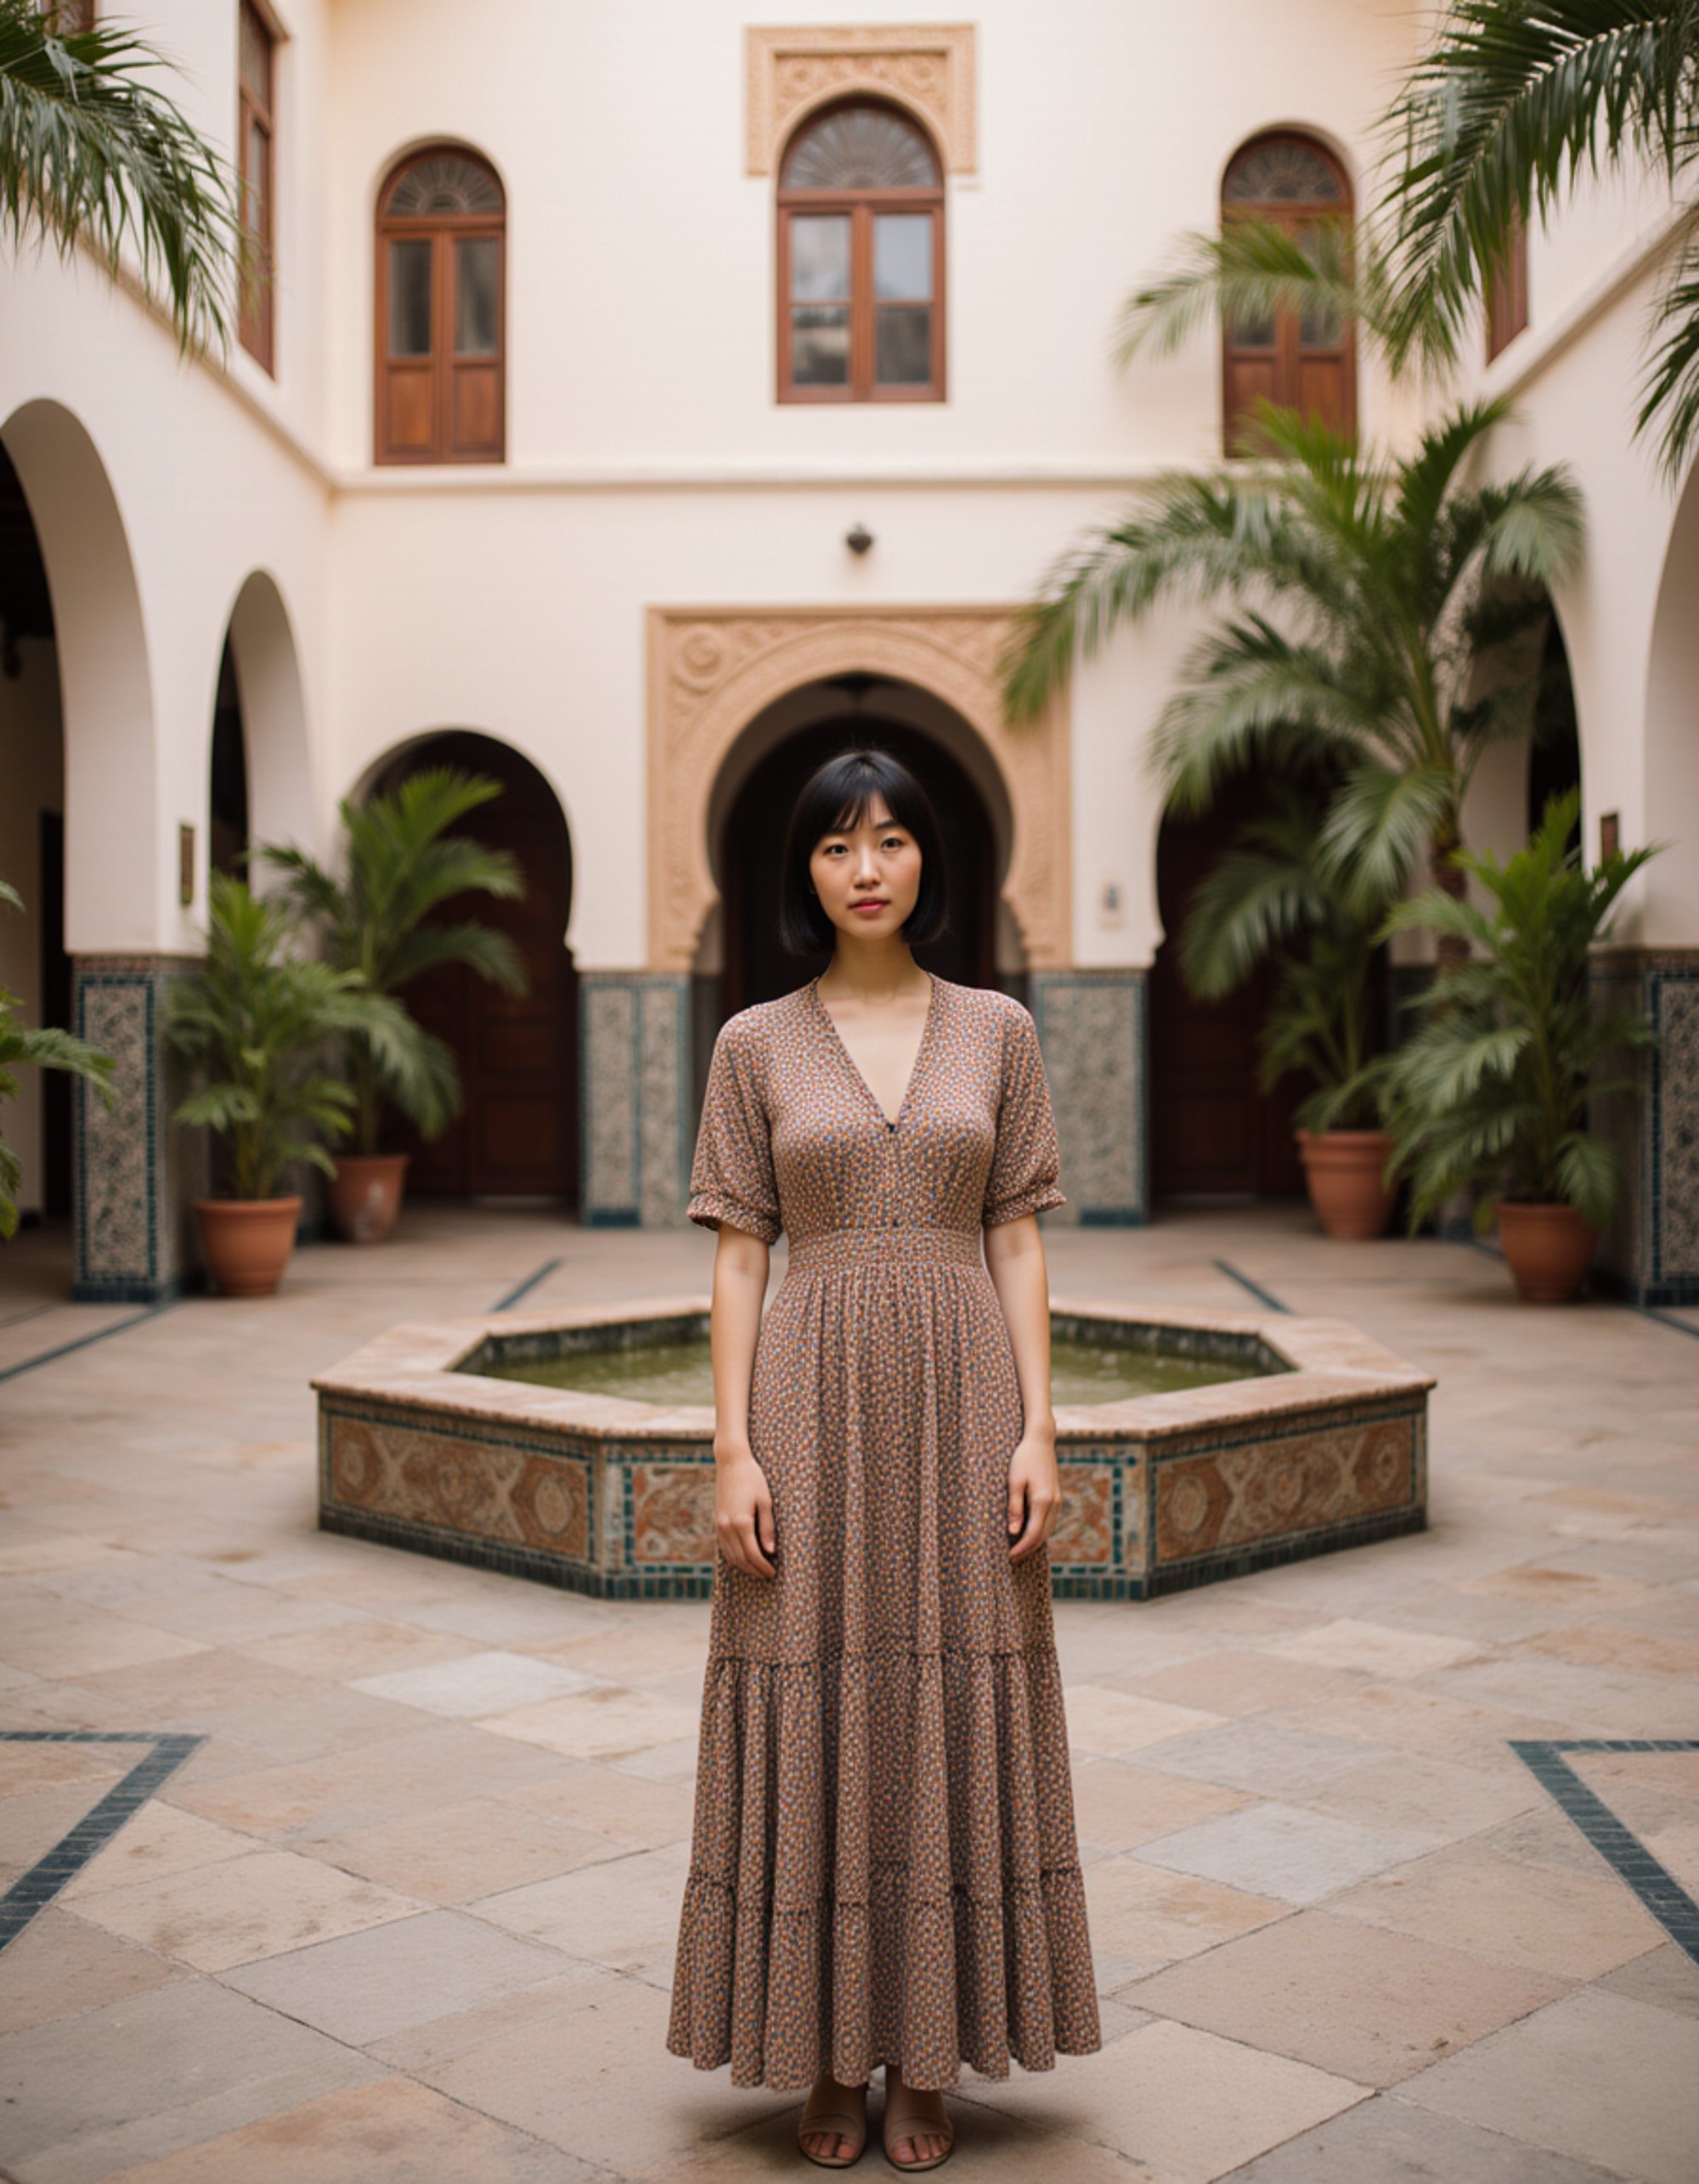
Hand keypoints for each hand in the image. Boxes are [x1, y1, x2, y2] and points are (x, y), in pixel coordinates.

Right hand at [714, 1448, 775, 1577]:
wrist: (731, 1462)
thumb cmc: (753, 1478)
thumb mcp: (766, 1501)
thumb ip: (767, 1528)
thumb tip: (770, 1551)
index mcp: (741, 1522)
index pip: (753, 1555)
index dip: (763, 1566)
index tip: (773, 1572)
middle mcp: (727, 1526)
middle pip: (740, 1559)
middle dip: (754, 1570)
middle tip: (767, 1575)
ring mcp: (719, 1524)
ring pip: (730, 1555)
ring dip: (744, 1565)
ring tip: (757, 1569)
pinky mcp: (717, 1520)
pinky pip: (724, 1545)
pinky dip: (734, 1555)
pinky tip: (744, 1556)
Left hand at [1007, 1430, 1060, 1561]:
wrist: (1040, 1441)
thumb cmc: (1023, 1458)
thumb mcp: (1014, 1481)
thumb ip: (1014, 1507)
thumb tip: (1014, 1531)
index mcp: (1042, 1501)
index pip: (1032, 1534)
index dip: (1021, 1548)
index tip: (1009, 1556)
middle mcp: (1054, 1504)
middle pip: (1042, 1536)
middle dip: (1027, 1549)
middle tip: (1011, 1558)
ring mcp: (1057, 1501)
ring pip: (1048, 1530)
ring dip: (1034, 1542)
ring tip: (1018, 1549)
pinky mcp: (1056, 1497)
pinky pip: (1049, 1521)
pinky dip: (1040, 1532)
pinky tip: (1028, 1533)